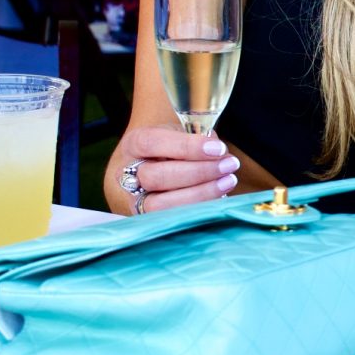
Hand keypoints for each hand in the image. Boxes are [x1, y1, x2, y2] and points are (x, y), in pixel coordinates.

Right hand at [104, 127, 240, 214]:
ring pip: (159, 204)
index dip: (187, 147)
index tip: (218, 148)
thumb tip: (221, 154)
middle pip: (156, 176)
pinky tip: (218, 197)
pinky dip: (197, 209)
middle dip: (198, 172)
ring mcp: (131, 200)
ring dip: (199, 194)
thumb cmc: (171, 147)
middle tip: (229, 165)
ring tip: (228, 181)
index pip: (153, 143)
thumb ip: (198, 138)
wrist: (148, 167)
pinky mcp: (144, 219)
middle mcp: (125, 173)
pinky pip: (169, 220)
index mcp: (134, 144)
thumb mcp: (181, 134)